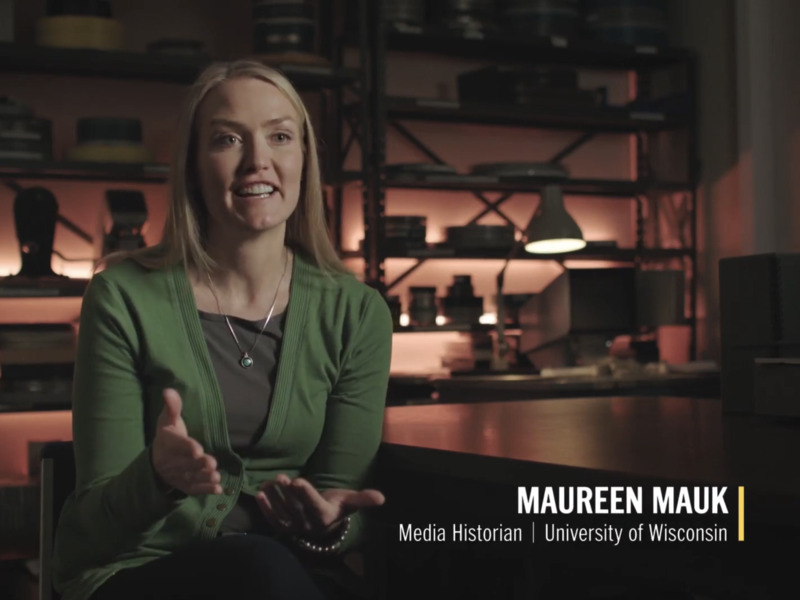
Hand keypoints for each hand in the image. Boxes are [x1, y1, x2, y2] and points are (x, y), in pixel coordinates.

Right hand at [151, 388, 221, 495]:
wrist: (156, 463)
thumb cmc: (168, 437)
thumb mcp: (167, 420)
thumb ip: (172, 407)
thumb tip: (168, 390)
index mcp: (170, 443)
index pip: (179, 445)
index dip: (188, 447)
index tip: (197, 449)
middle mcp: (173, 461)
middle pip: (188, 463)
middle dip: (199, 464)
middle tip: (211, 463)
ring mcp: (179, 475)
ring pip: (192, 477)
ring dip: (204, 478)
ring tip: (216, 477)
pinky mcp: (185, 485)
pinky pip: (195, 489)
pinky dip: (206, 490)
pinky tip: (218, 489)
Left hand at [256, 474, 384, 537]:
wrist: (324, 523)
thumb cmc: (337, 505)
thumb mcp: (350, 501)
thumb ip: (364, 499)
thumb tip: (382, 498)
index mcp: (324, 515)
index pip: (314, 504)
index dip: (305, 493)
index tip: (297, 480)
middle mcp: (308, 523)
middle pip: (296, 507)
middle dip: (287, 493)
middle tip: (281, 477)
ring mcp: (294, 526)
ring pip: (282, 512)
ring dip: (274, 498)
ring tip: (268, 482)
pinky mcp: (283, 526)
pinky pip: (273, 519)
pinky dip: (265, 508)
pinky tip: (259, 494)